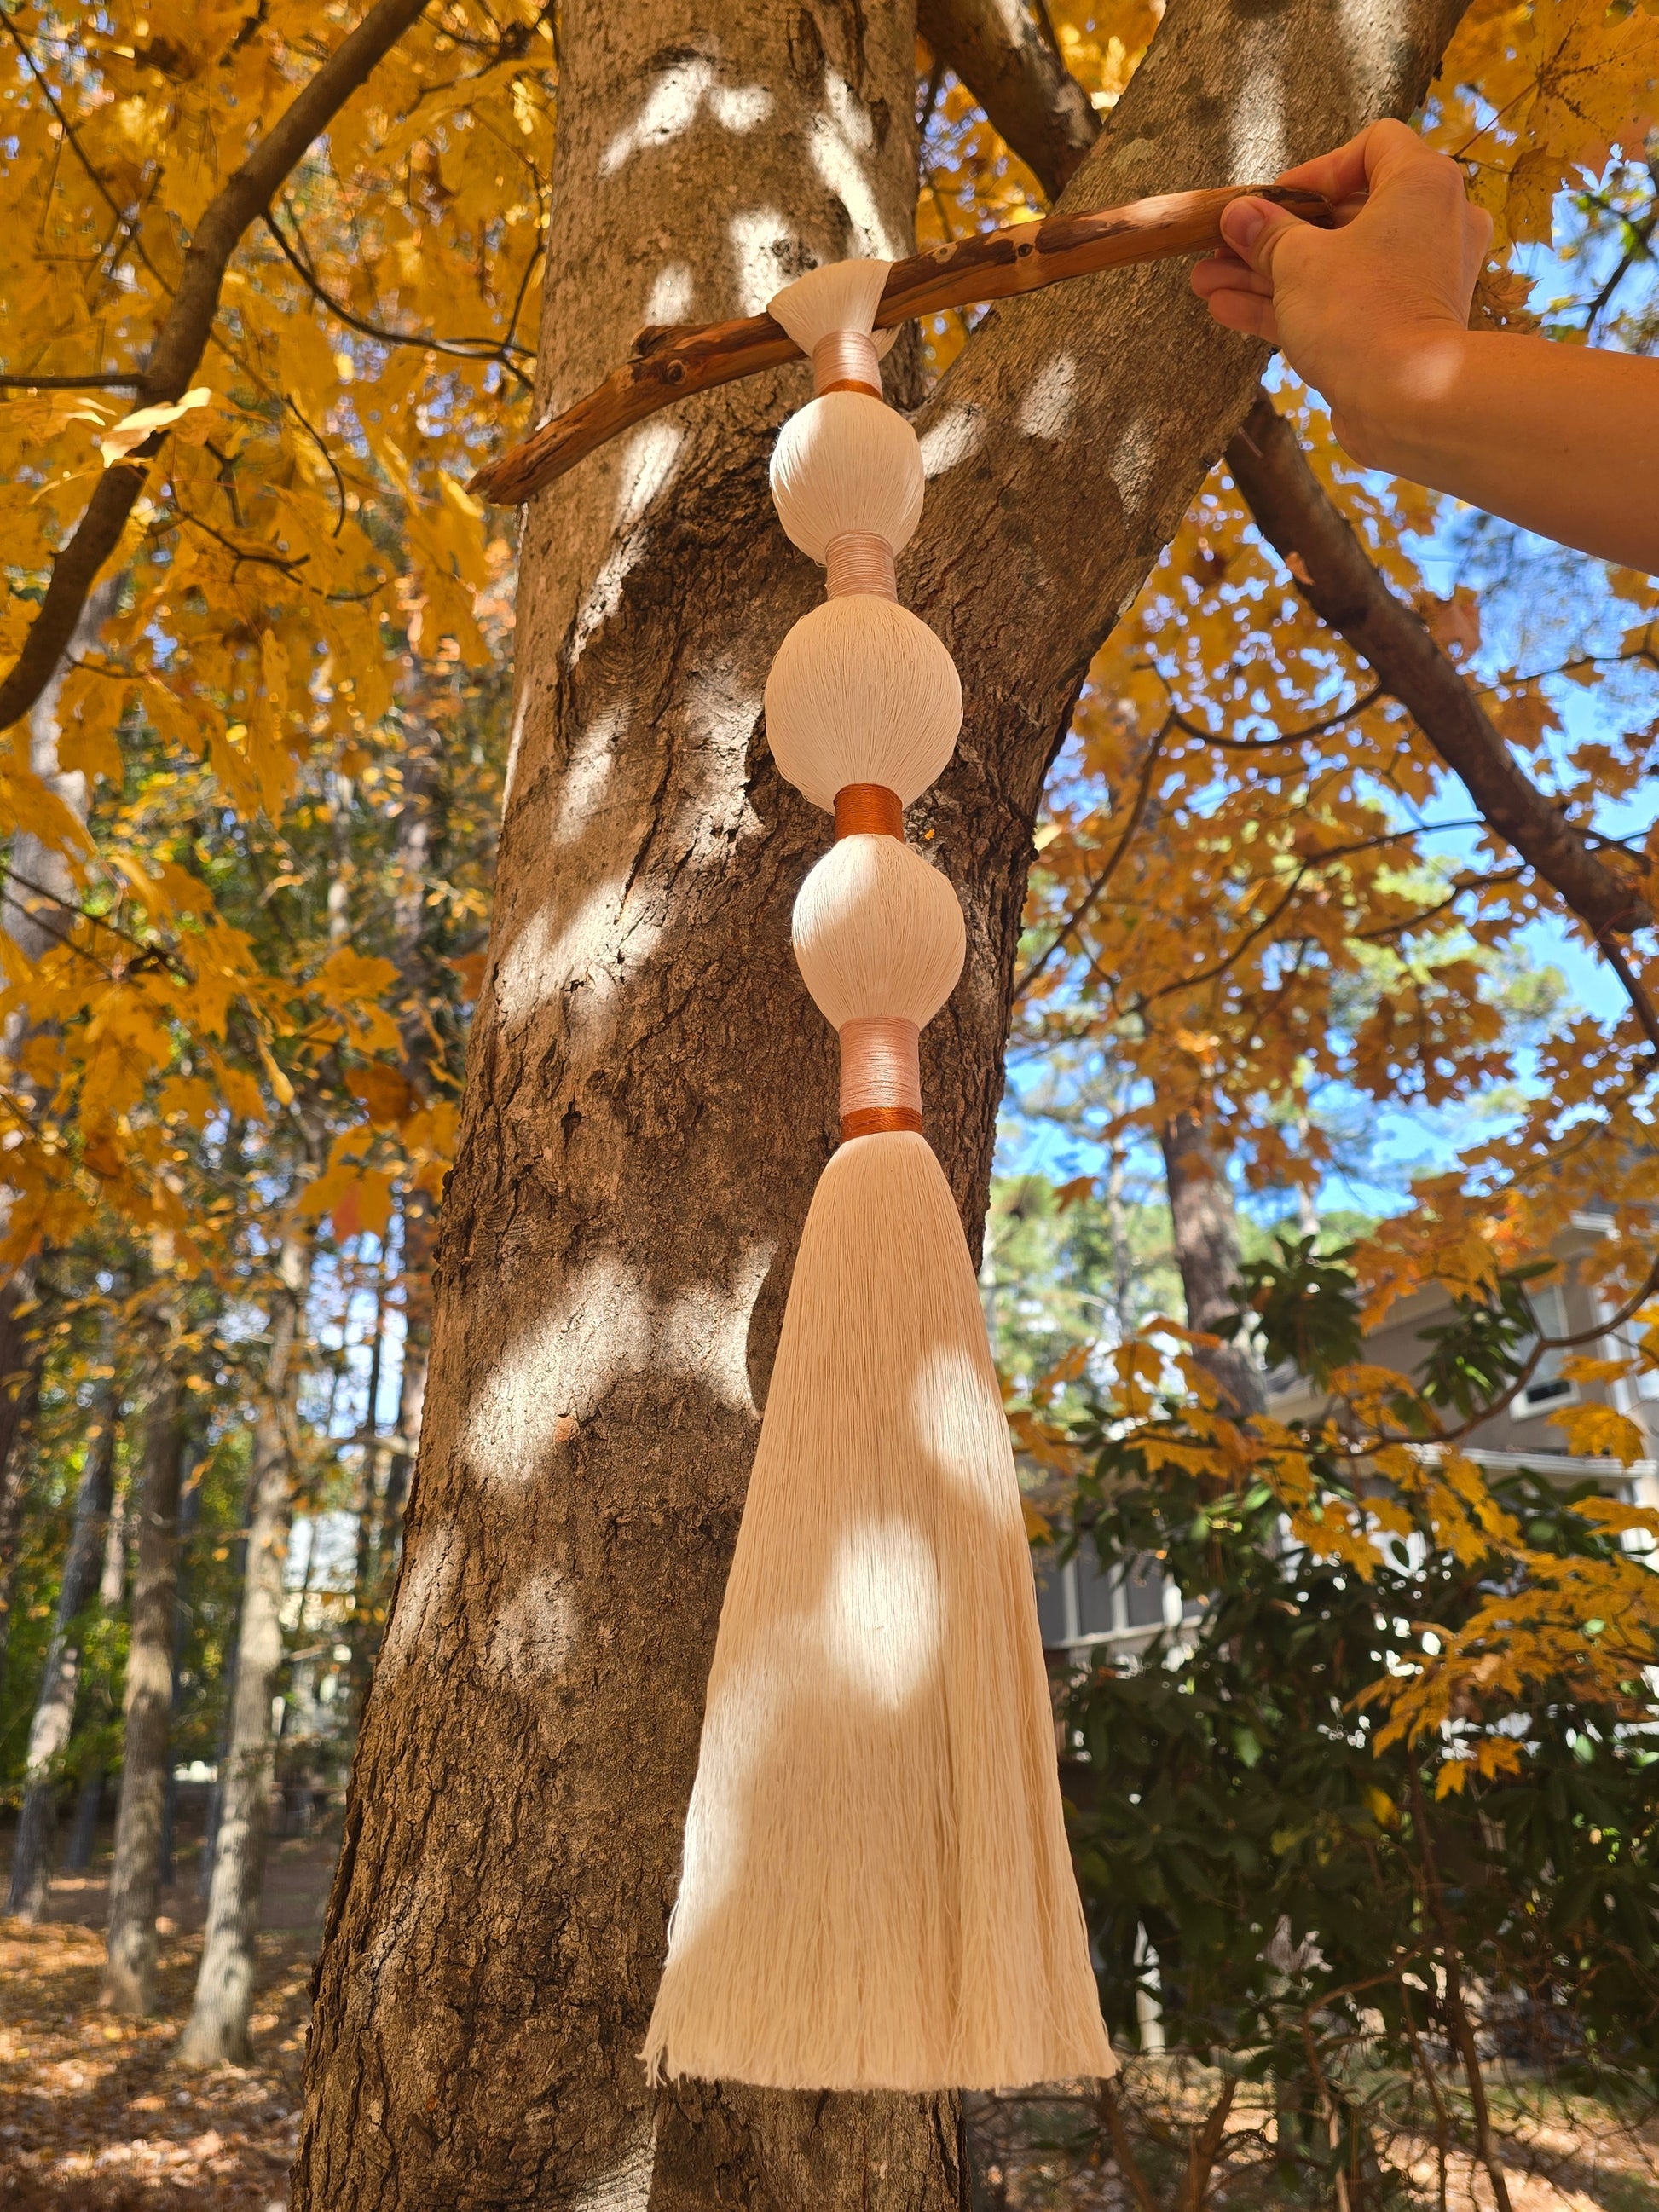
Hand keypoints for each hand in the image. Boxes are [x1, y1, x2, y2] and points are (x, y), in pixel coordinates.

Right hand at [1192, 122, 1491, 463]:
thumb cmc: (1361, 312)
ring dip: (1268, 273)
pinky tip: (1226, 307)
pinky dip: (1291, 304)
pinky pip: (1340, 303)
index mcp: (1422, 185)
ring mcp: (1415, 282)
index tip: (1272, 200)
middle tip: (1223, 244)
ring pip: (1333, 265)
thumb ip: (1265, 234)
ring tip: (1206, 280)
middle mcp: (1430, 226)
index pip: (1372, 146)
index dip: (1315, 169)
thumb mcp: (1298, 262)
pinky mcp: (1398, 328)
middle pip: (1341, 215)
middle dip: (1273, 233)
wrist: (1408, 403)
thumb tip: (1238, 215)